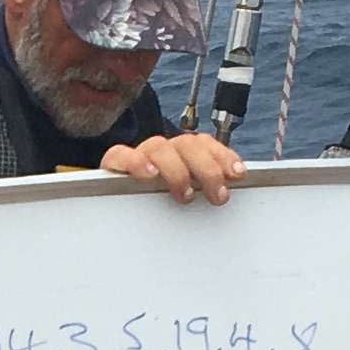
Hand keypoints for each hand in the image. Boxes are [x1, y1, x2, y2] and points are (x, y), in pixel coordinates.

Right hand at [97, 129, 242, 202]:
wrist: (111, 204)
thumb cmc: (154, 205)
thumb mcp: (185, 198)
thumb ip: (204, 191)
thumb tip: (231, 192)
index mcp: (181, 154)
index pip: (204, 143)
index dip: (223, 155)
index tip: (238, 174)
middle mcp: (162, 151)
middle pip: (187, 145)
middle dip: (207, 169)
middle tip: (218, 195)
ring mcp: (138, 156)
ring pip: (158, 146)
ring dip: (176, 169)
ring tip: (186, 194)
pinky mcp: (113, 165)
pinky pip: (122, 155)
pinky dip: (136, 163)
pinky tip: (149, 176)